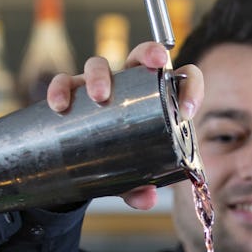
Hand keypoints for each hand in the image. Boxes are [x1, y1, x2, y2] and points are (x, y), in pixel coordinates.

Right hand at [45, 41, 204, 210]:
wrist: (83, 167)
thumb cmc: (120, 161)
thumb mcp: (133, 177)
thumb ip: (140, 186)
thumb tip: (145, 199)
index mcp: (155, 99)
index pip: (182, 79)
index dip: (191, 86)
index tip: (187, 111)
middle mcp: (128, 85)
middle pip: (140, 55)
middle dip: (149, 52)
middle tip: (154, 64)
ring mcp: (98, 87)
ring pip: (99, 64)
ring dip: (100, 75)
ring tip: (101, 97)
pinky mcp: (71, 94)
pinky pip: (64, 83)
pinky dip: (61, 89)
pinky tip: (60, 105)